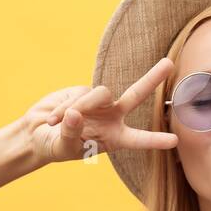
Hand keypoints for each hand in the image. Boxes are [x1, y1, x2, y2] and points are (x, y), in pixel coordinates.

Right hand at [22, 58, 179, 165]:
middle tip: (169, 63)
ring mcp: (98, 103)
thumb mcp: (62, 147)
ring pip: (101, 93)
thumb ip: (70, 133)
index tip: (174, 140)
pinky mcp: (83, 91)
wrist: (37, 133)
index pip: (138, 139)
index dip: (155, 139)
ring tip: (59, 121)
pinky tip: (52, 119)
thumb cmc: (54, 147)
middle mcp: (111, 118)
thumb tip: (75, 115)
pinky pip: (79, 94)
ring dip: (83, 105)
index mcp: (114, 138)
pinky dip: (63, 108)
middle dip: (151, 79)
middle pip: (136, 95)